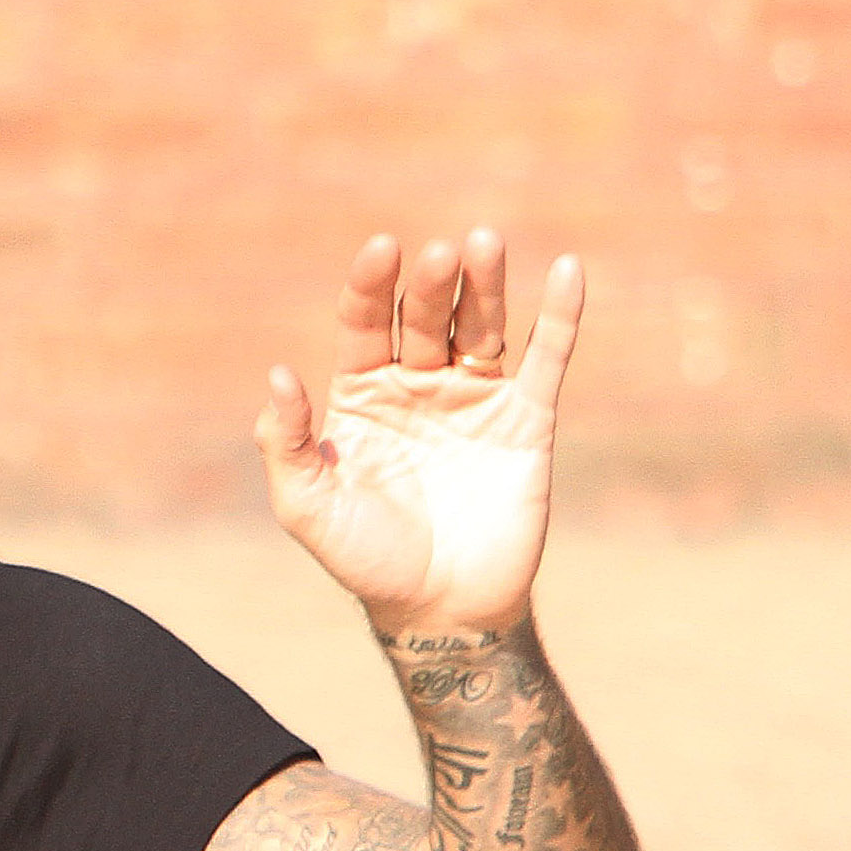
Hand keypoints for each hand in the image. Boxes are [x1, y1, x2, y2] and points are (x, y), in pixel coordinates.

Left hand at [256, 230, 580, 636]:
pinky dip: (562, 316)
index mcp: (363, 394)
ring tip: (483, 242)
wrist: (440, 608)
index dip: (371, 286)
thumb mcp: (308, 506)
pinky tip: (572, 270)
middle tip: (440, 253)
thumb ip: (289, 443)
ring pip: (481, 325)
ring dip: (485, 284)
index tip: (381, 250)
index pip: (365, 323)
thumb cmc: (365, 559)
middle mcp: (418, 384)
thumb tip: (278, 374)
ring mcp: (474, 397)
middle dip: (431, 284)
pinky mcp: (526, 419)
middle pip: (426, 316)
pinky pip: (547, 360)